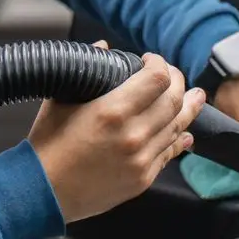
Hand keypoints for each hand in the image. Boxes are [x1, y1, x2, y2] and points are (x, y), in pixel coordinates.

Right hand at [29, 45, 205, 221]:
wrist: (43, 192)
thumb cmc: (48, 145)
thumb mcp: (60, 100)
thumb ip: (87, 69)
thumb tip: (103, 47)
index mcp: (113, 111)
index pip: (157, 78)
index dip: (160, 64)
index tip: (151, 60)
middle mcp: (134, 135)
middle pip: (174, 100)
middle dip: (179, 82)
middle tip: (175, 76)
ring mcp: (141, 159)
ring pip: (177, 127)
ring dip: (188, 109)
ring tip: (196, 97)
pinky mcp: (143, 179)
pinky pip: (169, 154)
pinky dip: (179, 139)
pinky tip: (184, 133)